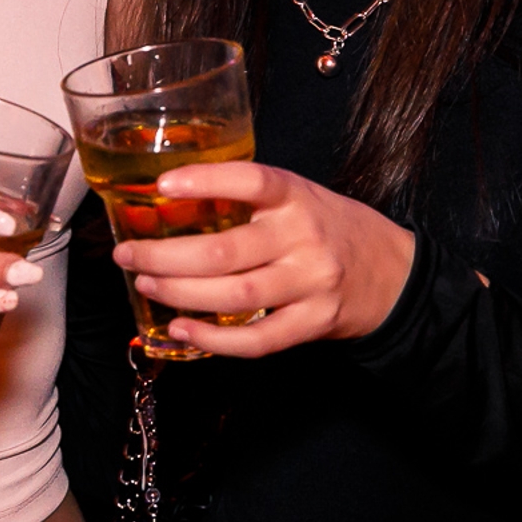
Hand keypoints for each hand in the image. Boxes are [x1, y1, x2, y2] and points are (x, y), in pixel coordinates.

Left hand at [112, 163, 414, 357]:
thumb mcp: (298, 198)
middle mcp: (304, 237)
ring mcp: (311, 283)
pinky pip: (257, 339)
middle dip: (165, 255)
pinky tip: (182, 330)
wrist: (392, 272)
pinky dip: (214, 339)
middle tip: (128, 255)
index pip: (251, 181)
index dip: (206, 181)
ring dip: (181, 294)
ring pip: (235, 296)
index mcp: (297, 196)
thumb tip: (172, 202)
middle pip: (225, 251)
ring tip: (146, 286)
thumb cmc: (330, 228)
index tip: (162, 186)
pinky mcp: (314, 323)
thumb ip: (249, 200)